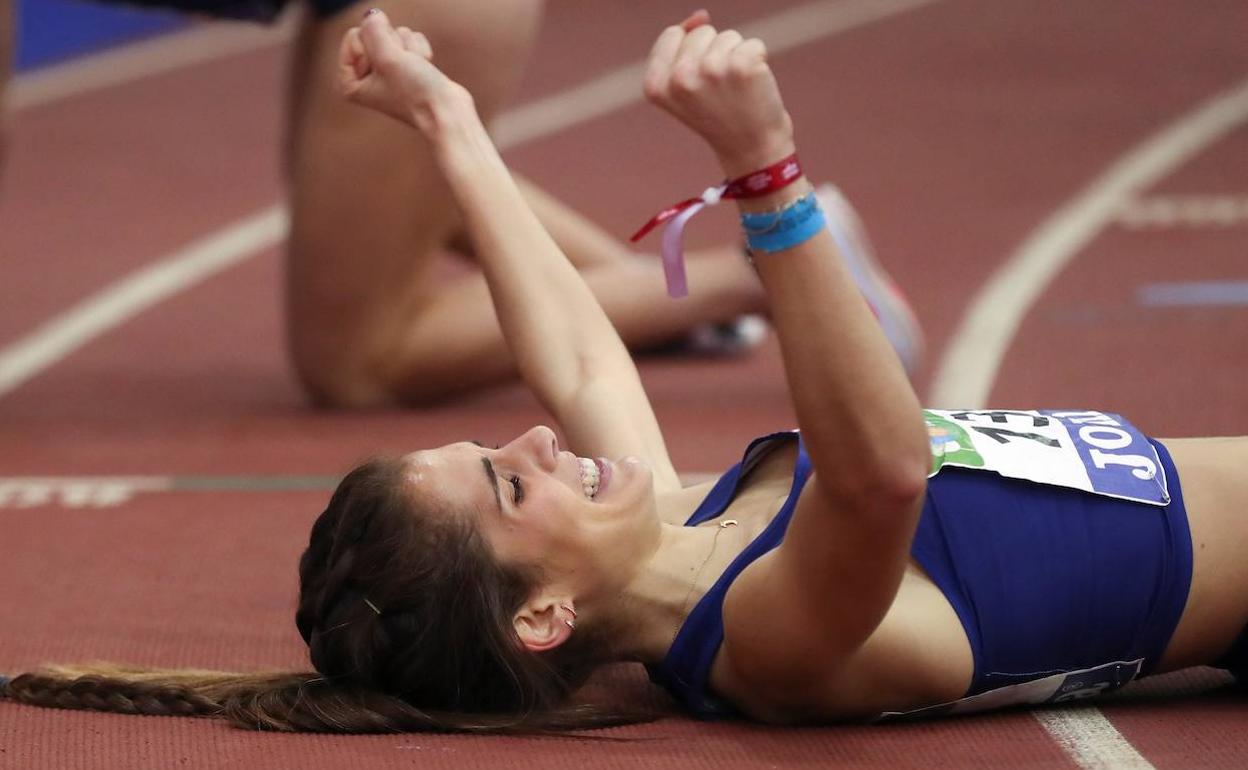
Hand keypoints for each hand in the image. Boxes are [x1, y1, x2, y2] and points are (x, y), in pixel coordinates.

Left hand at [338, 9, 471, 133]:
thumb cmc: (415, 93)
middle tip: (405, 69)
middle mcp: (367, 77)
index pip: (354, 36)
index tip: (388, 67)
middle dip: (394, 46)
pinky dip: (420, 51)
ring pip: (395, 35)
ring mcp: (388, 71)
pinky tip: (425, 67)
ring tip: (416, 70)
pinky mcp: (408, 66)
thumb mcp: (387, 56)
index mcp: (351, 83)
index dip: (375, 45)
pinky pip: (410, 40)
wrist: (447, 112)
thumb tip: (373, 14)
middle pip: (375, 34)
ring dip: (409, 49)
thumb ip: (373, 29)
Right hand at [643, 11, 794, 175]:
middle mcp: (680, 77)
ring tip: (736, 91)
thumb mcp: (683, 87)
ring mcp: (711, 70)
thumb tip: (700, 15)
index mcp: (656, 85)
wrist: (751, 150)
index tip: (700, 85)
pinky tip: (753, 89)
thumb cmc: (719, 115)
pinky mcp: (743, 66)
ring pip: (728, 37)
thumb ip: (680, 48)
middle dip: (714, 54)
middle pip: (701, 32)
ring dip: (737, 58)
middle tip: (721, 91)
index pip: (673, 35)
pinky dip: (759, 61)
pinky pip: (754, 44)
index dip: (692, 53)